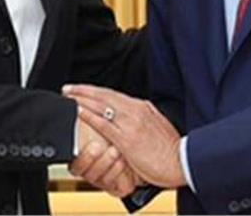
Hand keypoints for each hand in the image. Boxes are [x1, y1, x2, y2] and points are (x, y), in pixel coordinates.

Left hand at [64, 84, 185, 188]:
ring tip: (68, 96)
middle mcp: (136, 110)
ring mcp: (131, 123)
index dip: (96, 91)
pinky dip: (89, 115)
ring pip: (101, 105)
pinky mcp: (127, 138)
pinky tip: (78, 111)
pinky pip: (104, 123)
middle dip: (84, 90)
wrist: (183, 162)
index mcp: (143, 107)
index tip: (83, 89)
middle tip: (68, 88)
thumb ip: (143, 119)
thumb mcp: (157, 126)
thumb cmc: (171, 150)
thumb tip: (132, 117)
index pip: (113, 94)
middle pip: (104, 95)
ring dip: (82, 99)